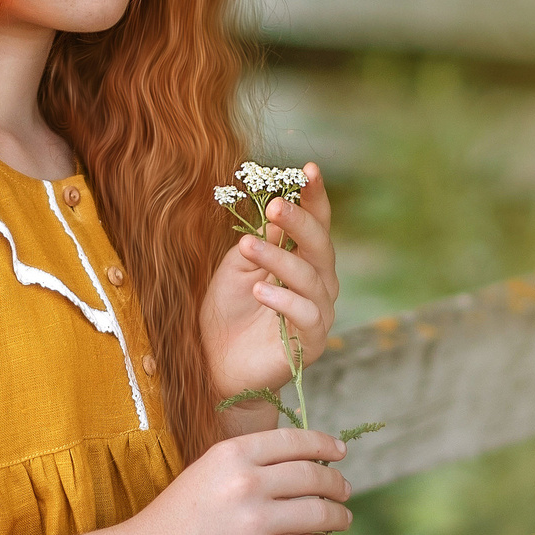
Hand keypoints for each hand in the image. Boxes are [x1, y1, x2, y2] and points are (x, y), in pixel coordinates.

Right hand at [115, 425, 351, 534]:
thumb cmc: (172, 520)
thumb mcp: (205, 473)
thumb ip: (246, 465)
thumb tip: (299, 464)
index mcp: (231, 454)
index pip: (294, 441)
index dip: (324, 444)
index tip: (340, 452)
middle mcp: (247, 482)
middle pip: (313, 475)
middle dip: (336, 483)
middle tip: (344, 490)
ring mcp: (257, 522)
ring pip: (320, 512)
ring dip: (338, 516)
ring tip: (342, 519)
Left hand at [202, 163, 340, 406]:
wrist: (215, 365)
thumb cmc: (226, 312)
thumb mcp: (237, 266)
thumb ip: (260, 239)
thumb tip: (278, 207)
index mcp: (302, 260)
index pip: (316, 223)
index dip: (315, 196)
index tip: (308, 169)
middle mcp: (318, 283)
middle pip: (320, 246)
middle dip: (301, 222)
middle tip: (277, 205)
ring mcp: (318, 314)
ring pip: (312, 278)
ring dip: (280, 259)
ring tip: (248, 247)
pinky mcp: (311, 343)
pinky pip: (307, 316)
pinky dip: (285, 300)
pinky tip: (261, 290)